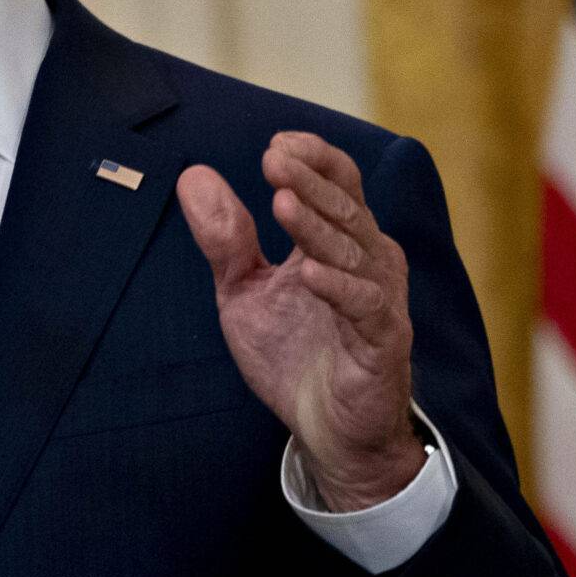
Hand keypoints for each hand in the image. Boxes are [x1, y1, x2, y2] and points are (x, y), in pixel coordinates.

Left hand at [176, 132, 422, 510]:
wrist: (327, 432)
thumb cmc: (293, 354)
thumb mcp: (243, 291)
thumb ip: (224, 238)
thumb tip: (192, 175)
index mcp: (338, 243)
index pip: (339, 183)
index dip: (314, 159)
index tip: (275, 144)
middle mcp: (367, 263)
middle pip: (346, 208)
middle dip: (309, 182)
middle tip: (272, 159)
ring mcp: (379, 302)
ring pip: (356, 251)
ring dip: (318, 226)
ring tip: (282, 202)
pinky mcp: (382, 345)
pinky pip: (367, 309)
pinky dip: (340, 288)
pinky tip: (312, 273)